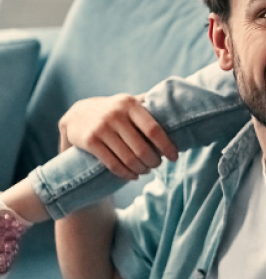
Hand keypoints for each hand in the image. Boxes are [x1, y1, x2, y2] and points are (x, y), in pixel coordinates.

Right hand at [58, 94, 177, 179]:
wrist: (76, 114)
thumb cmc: (112, 110)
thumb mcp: (127, 102)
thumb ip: (148, 104)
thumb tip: (176, 109)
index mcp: (130, 104)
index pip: (153, 129)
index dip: (166, 146)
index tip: (174, 157)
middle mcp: (115, 114)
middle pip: (142, 148)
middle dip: (153, 162)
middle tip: (157, 165)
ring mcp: (101, 128)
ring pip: (128, 158)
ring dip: (141, 169)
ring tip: (145, 171)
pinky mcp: (89, 141)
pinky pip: (113, 164)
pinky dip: (126, 174)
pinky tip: (132, 175)